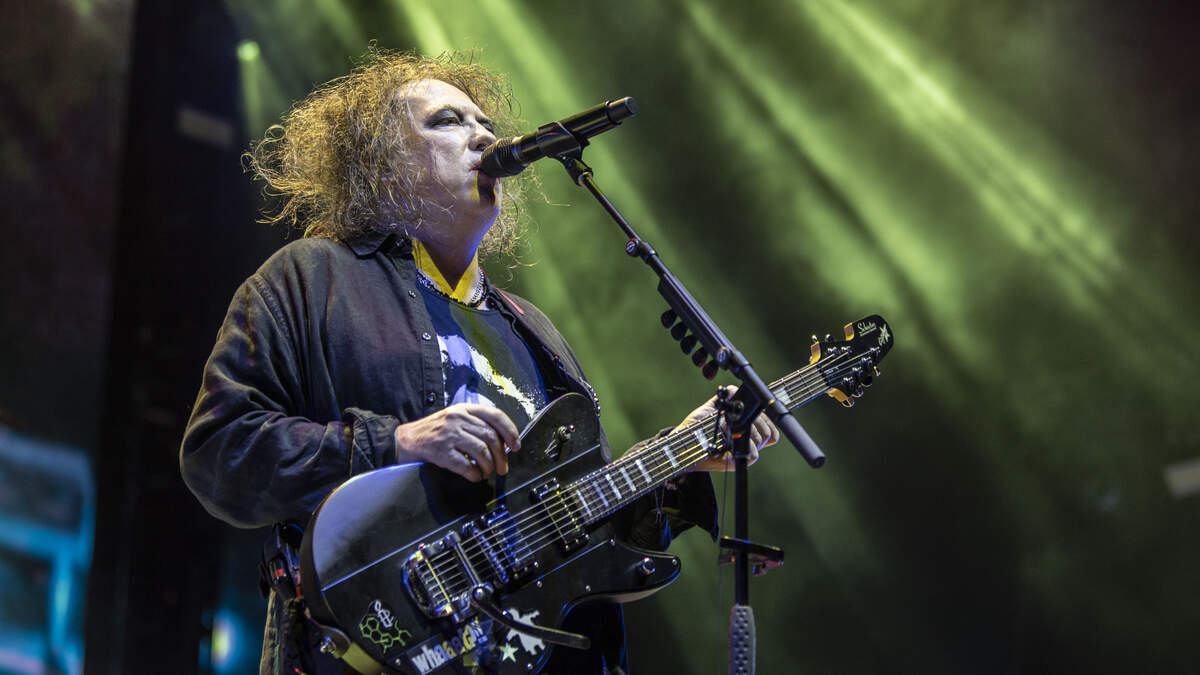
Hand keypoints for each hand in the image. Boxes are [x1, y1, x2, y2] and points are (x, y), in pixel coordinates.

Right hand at [393, 404, 520, 480]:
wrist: (403, 441)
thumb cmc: (432, 432)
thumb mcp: (453, 419)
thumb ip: (474, 425)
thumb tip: (501, 443)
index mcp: (464, 409)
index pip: (495, 416)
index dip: (510, 431)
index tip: (516, 445)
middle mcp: (458, 419)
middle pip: (491, 437)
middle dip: (502, 456)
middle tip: (502, 469)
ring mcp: (449, 435)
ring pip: (482, 451)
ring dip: (488, 467)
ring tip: (486, 473)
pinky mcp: (440, 452)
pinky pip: (466, 465)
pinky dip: (474, 474)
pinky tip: (474, 477)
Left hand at [671, 387, 780, 471]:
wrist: (685, 441)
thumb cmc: (697, 425)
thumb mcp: (714, 405)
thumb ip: (728, 395)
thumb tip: (736, 390)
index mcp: (747, 427)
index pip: (771, 425)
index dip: (767, 417)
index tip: (755, 411)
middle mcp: (748, 440)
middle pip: (769, 431)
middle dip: (755, 421)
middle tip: (734, 420)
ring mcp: (744, 451)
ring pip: (763, 439)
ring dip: (746, 430)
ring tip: (727, 428)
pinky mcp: (738, 461)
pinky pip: (754, 454)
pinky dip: (743, 444)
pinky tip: (729, 440)